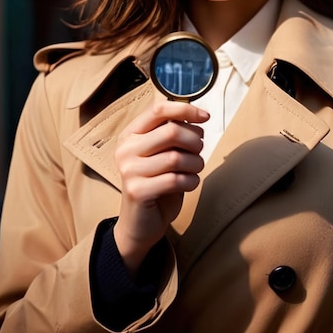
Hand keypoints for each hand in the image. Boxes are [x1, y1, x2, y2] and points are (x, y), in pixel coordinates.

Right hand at [113, 101, 208, 273]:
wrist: (139, 223)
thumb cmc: (157, 182)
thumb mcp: (162, 153)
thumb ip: (172, 134)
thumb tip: (198, 117)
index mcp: (131, 134)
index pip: (159, 110)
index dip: (186, 109)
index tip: (206, 117)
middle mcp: (125, 149)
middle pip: (171, 131)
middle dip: (195, 141)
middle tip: (199, 151)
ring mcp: (129, 170)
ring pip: (177, 157)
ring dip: (196, 163)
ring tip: (195, 169)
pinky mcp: (137, 191)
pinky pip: (176, 180)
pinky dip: (192, 181)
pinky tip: (190, 183)